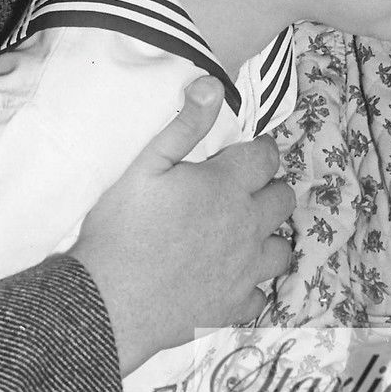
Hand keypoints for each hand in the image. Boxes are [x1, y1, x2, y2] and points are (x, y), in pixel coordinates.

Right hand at [68, 76, 294, 374]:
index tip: (244, 154)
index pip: (267, 157)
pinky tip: (228, 280)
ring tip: (243, 236)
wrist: (107, 303)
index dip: (258, 151)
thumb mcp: (144, 167)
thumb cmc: (121, 230)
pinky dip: (249, 286)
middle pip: (283, 199)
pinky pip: (259, 295)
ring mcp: (245, 270)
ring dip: (269, 238)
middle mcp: (248, 227)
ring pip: (282, 250)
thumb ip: (184, 125)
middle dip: (268, 190)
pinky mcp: (234, 306)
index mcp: (228, 187)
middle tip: (241, 192)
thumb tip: (212, 84)